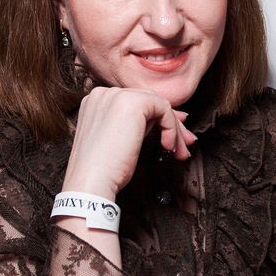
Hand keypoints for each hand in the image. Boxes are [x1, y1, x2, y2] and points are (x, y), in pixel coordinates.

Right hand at [62, 86, 196, 199]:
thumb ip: (137, 125)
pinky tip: (167, 146)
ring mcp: (116, 95)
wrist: (92, 181)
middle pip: (149, 102)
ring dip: (174, 129)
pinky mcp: (132, 102)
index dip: (158, 119)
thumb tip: (163, 121)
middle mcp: (104, 93)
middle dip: (170, 123)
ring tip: (179, 151)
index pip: (136, 103)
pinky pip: (164, 108)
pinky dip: (171, 128)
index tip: (173, 135)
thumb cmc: (103, 170)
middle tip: (183, 145)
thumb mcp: (119, 141)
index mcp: (97, 102)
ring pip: (158, 104)